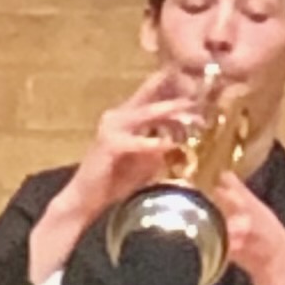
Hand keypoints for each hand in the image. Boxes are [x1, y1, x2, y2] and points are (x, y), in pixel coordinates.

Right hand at [26, 65, 208, 282]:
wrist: (84, 200)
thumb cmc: (113, 182)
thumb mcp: (144, 162)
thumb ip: (159, 148)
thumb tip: (180, 140)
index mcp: (126, 117)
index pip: (152, 94)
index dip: (174, 87)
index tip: (199, 84)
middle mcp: (118, 116)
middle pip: (150, 97)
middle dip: (176, 94)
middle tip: (200, 92)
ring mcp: (111, 129)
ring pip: (145, 113)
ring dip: (168, 111)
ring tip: (189, 110)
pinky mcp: (108, 145)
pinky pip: (136, 142)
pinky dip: (152, 143)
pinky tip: (168, 145)